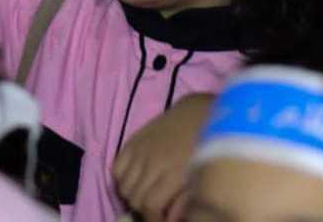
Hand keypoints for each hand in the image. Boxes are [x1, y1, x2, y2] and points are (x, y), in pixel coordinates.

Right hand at [112, 94, 213, 221]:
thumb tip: (171, 219)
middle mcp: (152, 163)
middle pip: (135, 197)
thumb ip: (185, 201)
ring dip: (132, 195)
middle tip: (154, 212)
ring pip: (123, 185)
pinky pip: (117, 166)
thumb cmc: (206, 147)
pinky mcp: (134, 140)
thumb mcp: (201, 177)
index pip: (149, 205)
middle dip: (143, 210)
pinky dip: (121, 178)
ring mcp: (140, 150)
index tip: (160, 221)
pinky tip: (134, 181)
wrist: (200, 112)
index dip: (152, 219)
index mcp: (172, 173)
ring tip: (144, 198)